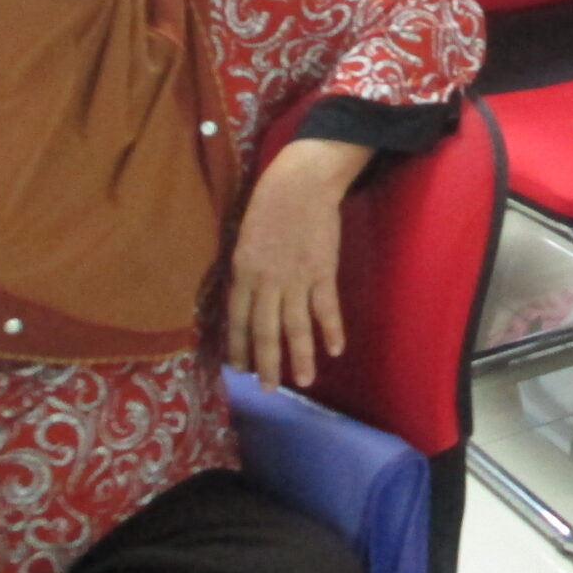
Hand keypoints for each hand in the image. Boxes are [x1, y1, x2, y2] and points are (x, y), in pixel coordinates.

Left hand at [226, 139, 363, 390]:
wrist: (301, 183)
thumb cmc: (269, 202)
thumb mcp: (244, 236)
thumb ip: (245, 268)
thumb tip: (245, 295)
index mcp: (243, 271)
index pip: (237, 318)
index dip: (238, 346)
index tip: (240, 368)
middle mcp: (266, 281)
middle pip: (265, 331)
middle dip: (267, 363)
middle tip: (270, 389)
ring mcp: (295, 279)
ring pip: (296, 327)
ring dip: (300, 357)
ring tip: (305, 381)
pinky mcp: (322, 272)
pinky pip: (326, 308)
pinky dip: (331, 330)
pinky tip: (335, 349)